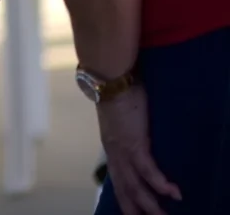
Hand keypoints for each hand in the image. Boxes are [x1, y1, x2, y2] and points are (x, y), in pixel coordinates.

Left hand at [98, 86, 181, 213]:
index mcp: (112, 148)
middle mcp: (115, 153)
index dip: (126, 198)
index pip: (118, 180)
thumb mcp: (125, 121)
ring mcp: (123, 149)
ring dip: (150, 203)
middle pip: (124, 189)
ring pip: (135, 185)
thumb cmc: (120, 94)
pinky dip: (159, 182)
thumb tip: (144, 139)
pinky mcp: (134, 142)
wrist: (110, 80)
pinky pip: (147, 168)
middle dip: (136, 209)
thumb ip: (131, 134)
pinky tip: (171, 193)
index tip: (133, 213)